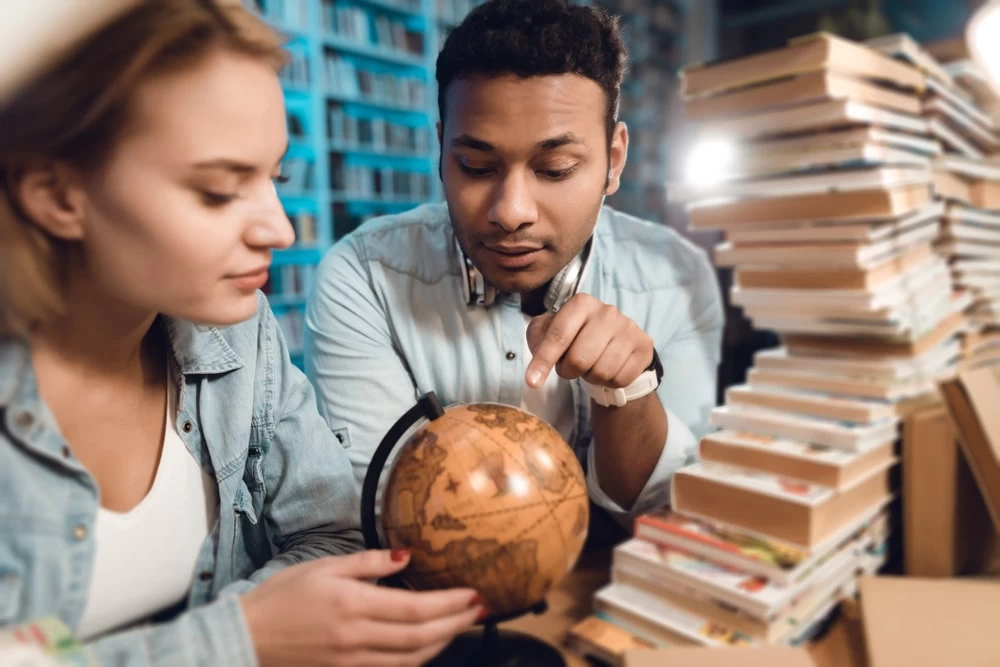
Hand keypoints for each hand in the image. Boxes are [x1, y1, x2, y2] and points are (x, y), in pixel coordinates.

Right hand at [240, 549, 483, 666]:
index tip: (473, 594)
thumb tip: (407, 556)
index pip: (415, 608)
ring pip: (410, 659)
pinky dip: (417, 659)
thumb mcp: (323, 567)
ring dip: (442, 644)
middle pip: (420, 637)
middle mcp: (357, 637)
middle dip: (455, 624)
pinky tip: (429, 646)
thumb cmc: (282, 596)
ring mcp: (352, 661)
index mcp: (353, 605)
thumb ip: (368, 563)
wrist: (246, 637)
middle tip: (480, 609)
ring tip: (461, 625)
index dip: (449, 604)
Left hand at [525, 293, 653, 388]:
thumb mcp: (550, 331)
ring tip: (591, 366)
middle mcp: (607, 312)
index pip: (558, 336)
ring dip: (591, 377)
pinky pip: (621, 379)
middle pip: (579, 359)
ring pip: (601, 372)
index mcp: (581, 303)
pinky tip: (610, 369)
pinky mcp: (644, 345)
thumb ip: (538, 340)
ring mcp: (629, 328)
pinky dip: (611, 382)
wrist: (615, 342)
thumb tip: (538, 362)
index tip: (531, 382)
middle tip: (570, 367)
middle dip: (568, 371)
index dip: (544, 361)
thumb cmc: (575, 337)